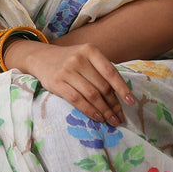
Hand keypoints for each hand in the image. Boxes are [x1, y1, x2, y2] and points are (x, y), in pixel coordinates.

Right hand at [6, 41, 135, 126]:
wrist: (41, 57)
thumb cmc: (70, 60)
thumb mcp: (86, 57)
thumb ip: (101, 70)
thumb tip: (121, 95)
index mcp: (90, 51)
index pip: (110, 72)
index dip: (122, 88)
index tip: (131, 102)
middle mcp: (79, 59)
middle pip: (102, 87)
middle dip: (114, 105)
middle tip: (120, 117)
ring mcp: (67, 71)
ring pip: (92, 95)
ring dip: (104, 111)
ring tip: (112, 121)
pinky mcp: (57, 83)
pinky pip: (77, 100)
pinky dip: (90, 111)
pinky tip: (98, 117)